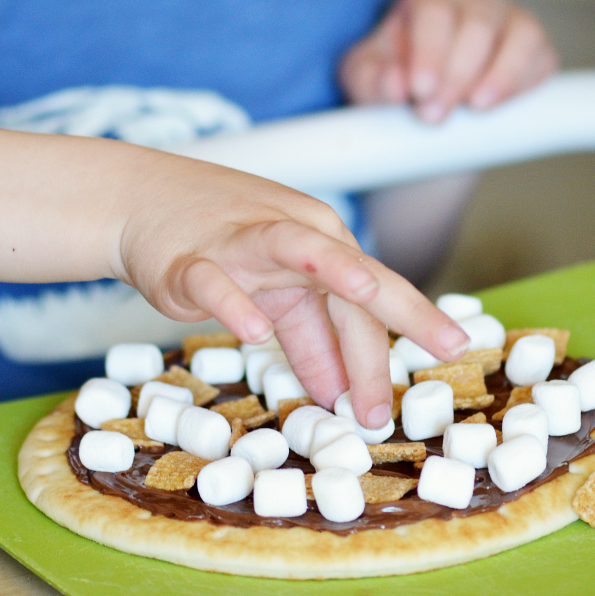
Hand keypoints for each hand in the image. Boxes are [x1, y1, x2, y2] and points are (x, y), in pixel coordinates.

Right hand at [115, 153, 469, 427]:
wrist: (141, 202)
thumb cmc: (219, 244)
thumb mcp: (273, 290)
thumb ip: (310, 339)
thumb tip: (341, 393)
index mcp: (318, 242)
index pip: (374, 289)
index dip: (413, 319)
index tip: (453, 348)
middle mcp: (292, 235)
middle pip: (348, 277)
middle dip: (383, 327)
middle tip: (415, 373)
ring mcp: (242, 243)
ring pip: (293, 249)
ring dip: (330, 266)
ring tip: (365, 290)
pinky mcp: (192, 259)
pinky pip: (216, 281)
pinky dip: (235, 304)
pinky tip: (254, 330)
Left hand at [339, 0, 558, 122]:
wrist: (426, 103)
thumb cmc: (394, 79)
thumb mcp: (366, 79)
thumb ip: (371, 80)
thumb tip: (395, 85)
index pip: (434, 12)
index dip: (429, 51)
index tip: (419, 90)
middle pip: (477, 24)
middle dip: (457, 73)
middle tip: (434, 114)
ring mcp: (510, 19)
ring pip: (520, 34)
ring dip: (500, 75)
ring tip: (475, 107)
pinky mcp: (536, 48)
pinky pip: (542, 58)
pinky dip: (524, 82)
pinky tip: (498, 105)